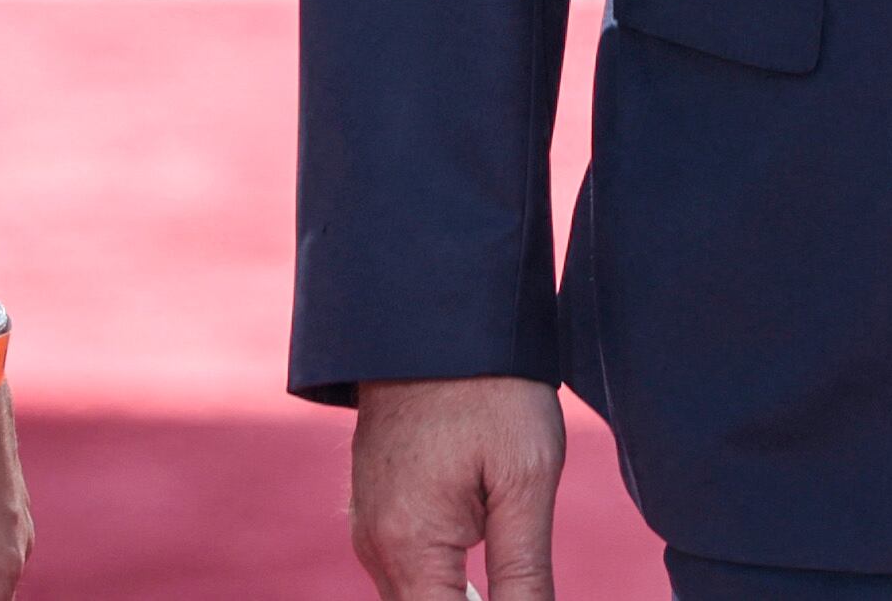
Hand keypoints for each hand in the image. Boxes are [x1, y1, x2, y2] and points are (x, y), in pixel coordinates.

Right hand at [349, 376, 562, 598]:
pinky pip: (401, 566)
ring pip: (410, 595)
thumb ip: (524, 573)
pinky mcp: (371, 503)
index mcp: (408, 543)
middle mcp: (374, 542)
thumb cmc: (491, 390)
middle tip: (519, 579)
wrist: (440, 318)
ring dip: (453, 595)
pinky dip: (438, 576)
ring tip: (505, 565)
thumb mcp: (525, 480)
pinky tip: (478, 543)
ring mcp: (366, 521)